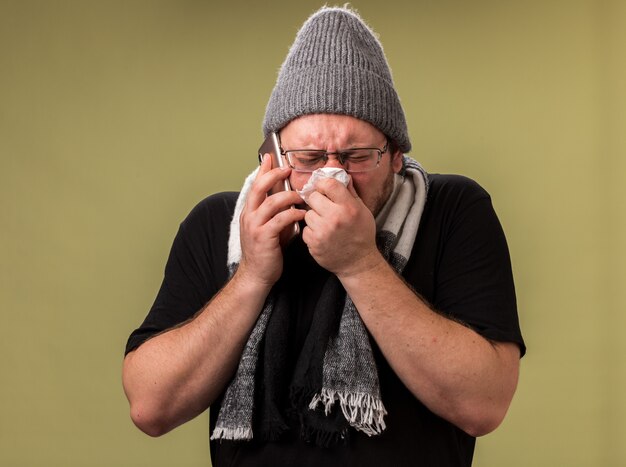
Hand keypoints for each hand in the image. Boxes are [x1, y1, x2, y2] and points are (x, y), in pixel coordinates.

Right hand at [238, 155, 305, 286]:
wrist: (256, 275)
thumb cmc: (266, 252)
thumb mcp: (269, 227)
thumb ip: (276, 213)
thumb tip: (292, 200)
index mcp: (249, 212)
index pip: (254, 185)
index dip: (262, 170)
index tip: (271, 157)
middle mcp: (249, 216)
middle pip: (259, 188)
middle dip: (274, 175)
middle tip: (288, 169)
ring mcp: (255, 226)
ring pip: (271, 202)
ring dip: (288, 196)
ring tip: (301, 196)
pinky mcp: (264, 237)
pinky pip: (280, 220)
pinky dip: (292, 214)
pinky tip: (302, 214)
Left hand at [302, 178, 382, 276]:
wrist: (358, 263)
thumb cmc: (361, 235)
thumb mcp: (362, 210)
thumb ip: (348, 191)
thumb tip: (338, 172)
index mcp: (348, 207)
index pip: (327, 183)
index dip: (323, 184)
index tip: (324, 189)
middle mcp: (335, 218)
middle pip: (313, 196)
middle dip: (317, 200)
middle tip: (324, 207)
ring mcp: (322, 231)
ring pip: (308, 213)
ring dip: (314, 217)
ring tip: (325, 224)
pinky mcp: (314, 243)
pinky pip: (305, 229)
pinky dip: (311, 231)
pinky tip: (323, 235)